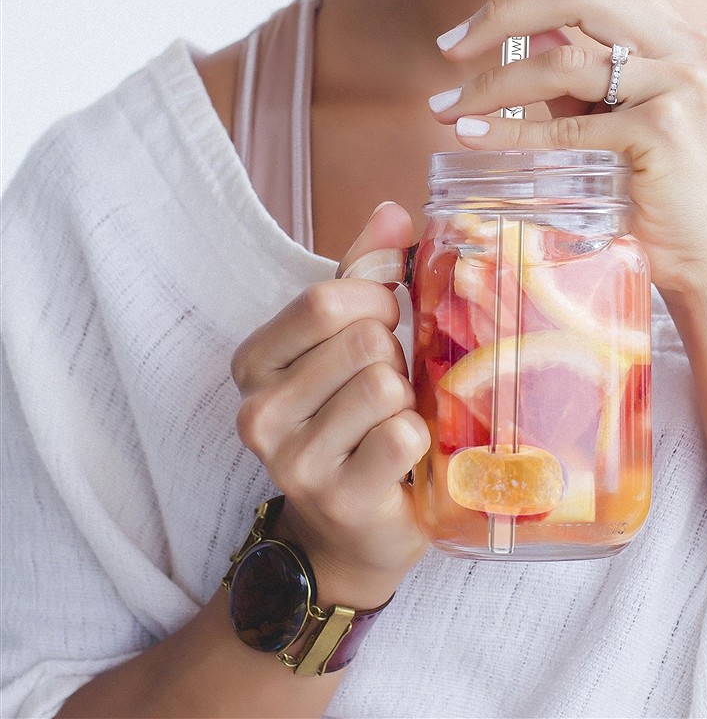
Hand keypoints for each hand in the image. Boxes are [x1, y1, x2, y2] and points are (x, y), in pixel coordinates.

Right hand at [230, 203, 429, 609]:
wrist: (352, 529)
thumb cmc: (351, 418)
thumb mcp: (345, 340)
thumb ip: (363, 272)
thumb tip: (392, 210)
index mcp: (253, 362)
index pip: (326, 299)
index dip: (375, 302)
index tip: (383, 324)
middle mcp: (258, 412)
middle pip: (362, 340)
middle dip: (393, 355)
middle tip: (386, 386)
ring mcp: (294, 462)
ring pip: (385, 385)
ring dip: (407, 400)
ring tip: (389, 422)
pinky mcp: (340, 499)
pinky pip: (405, 434)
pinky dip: (421, 439)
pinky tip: (401, 458)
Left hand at [430, 0, 706, 300]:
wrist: (706, 257)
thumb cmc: (656, 187)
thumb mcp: (617, 114)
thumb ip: (579, 69)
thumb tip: (525, 26)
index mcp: (679, 33)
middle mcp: (688, 47)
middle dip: (500, 11)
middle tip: (448, 45)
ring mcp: (680, 87)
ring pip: (564, 59)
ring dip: (492, 81)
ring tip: (448, 104)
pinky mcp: (664, 133)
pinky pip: (569, 125)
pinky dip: (512, 129)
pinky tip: (474, 133)